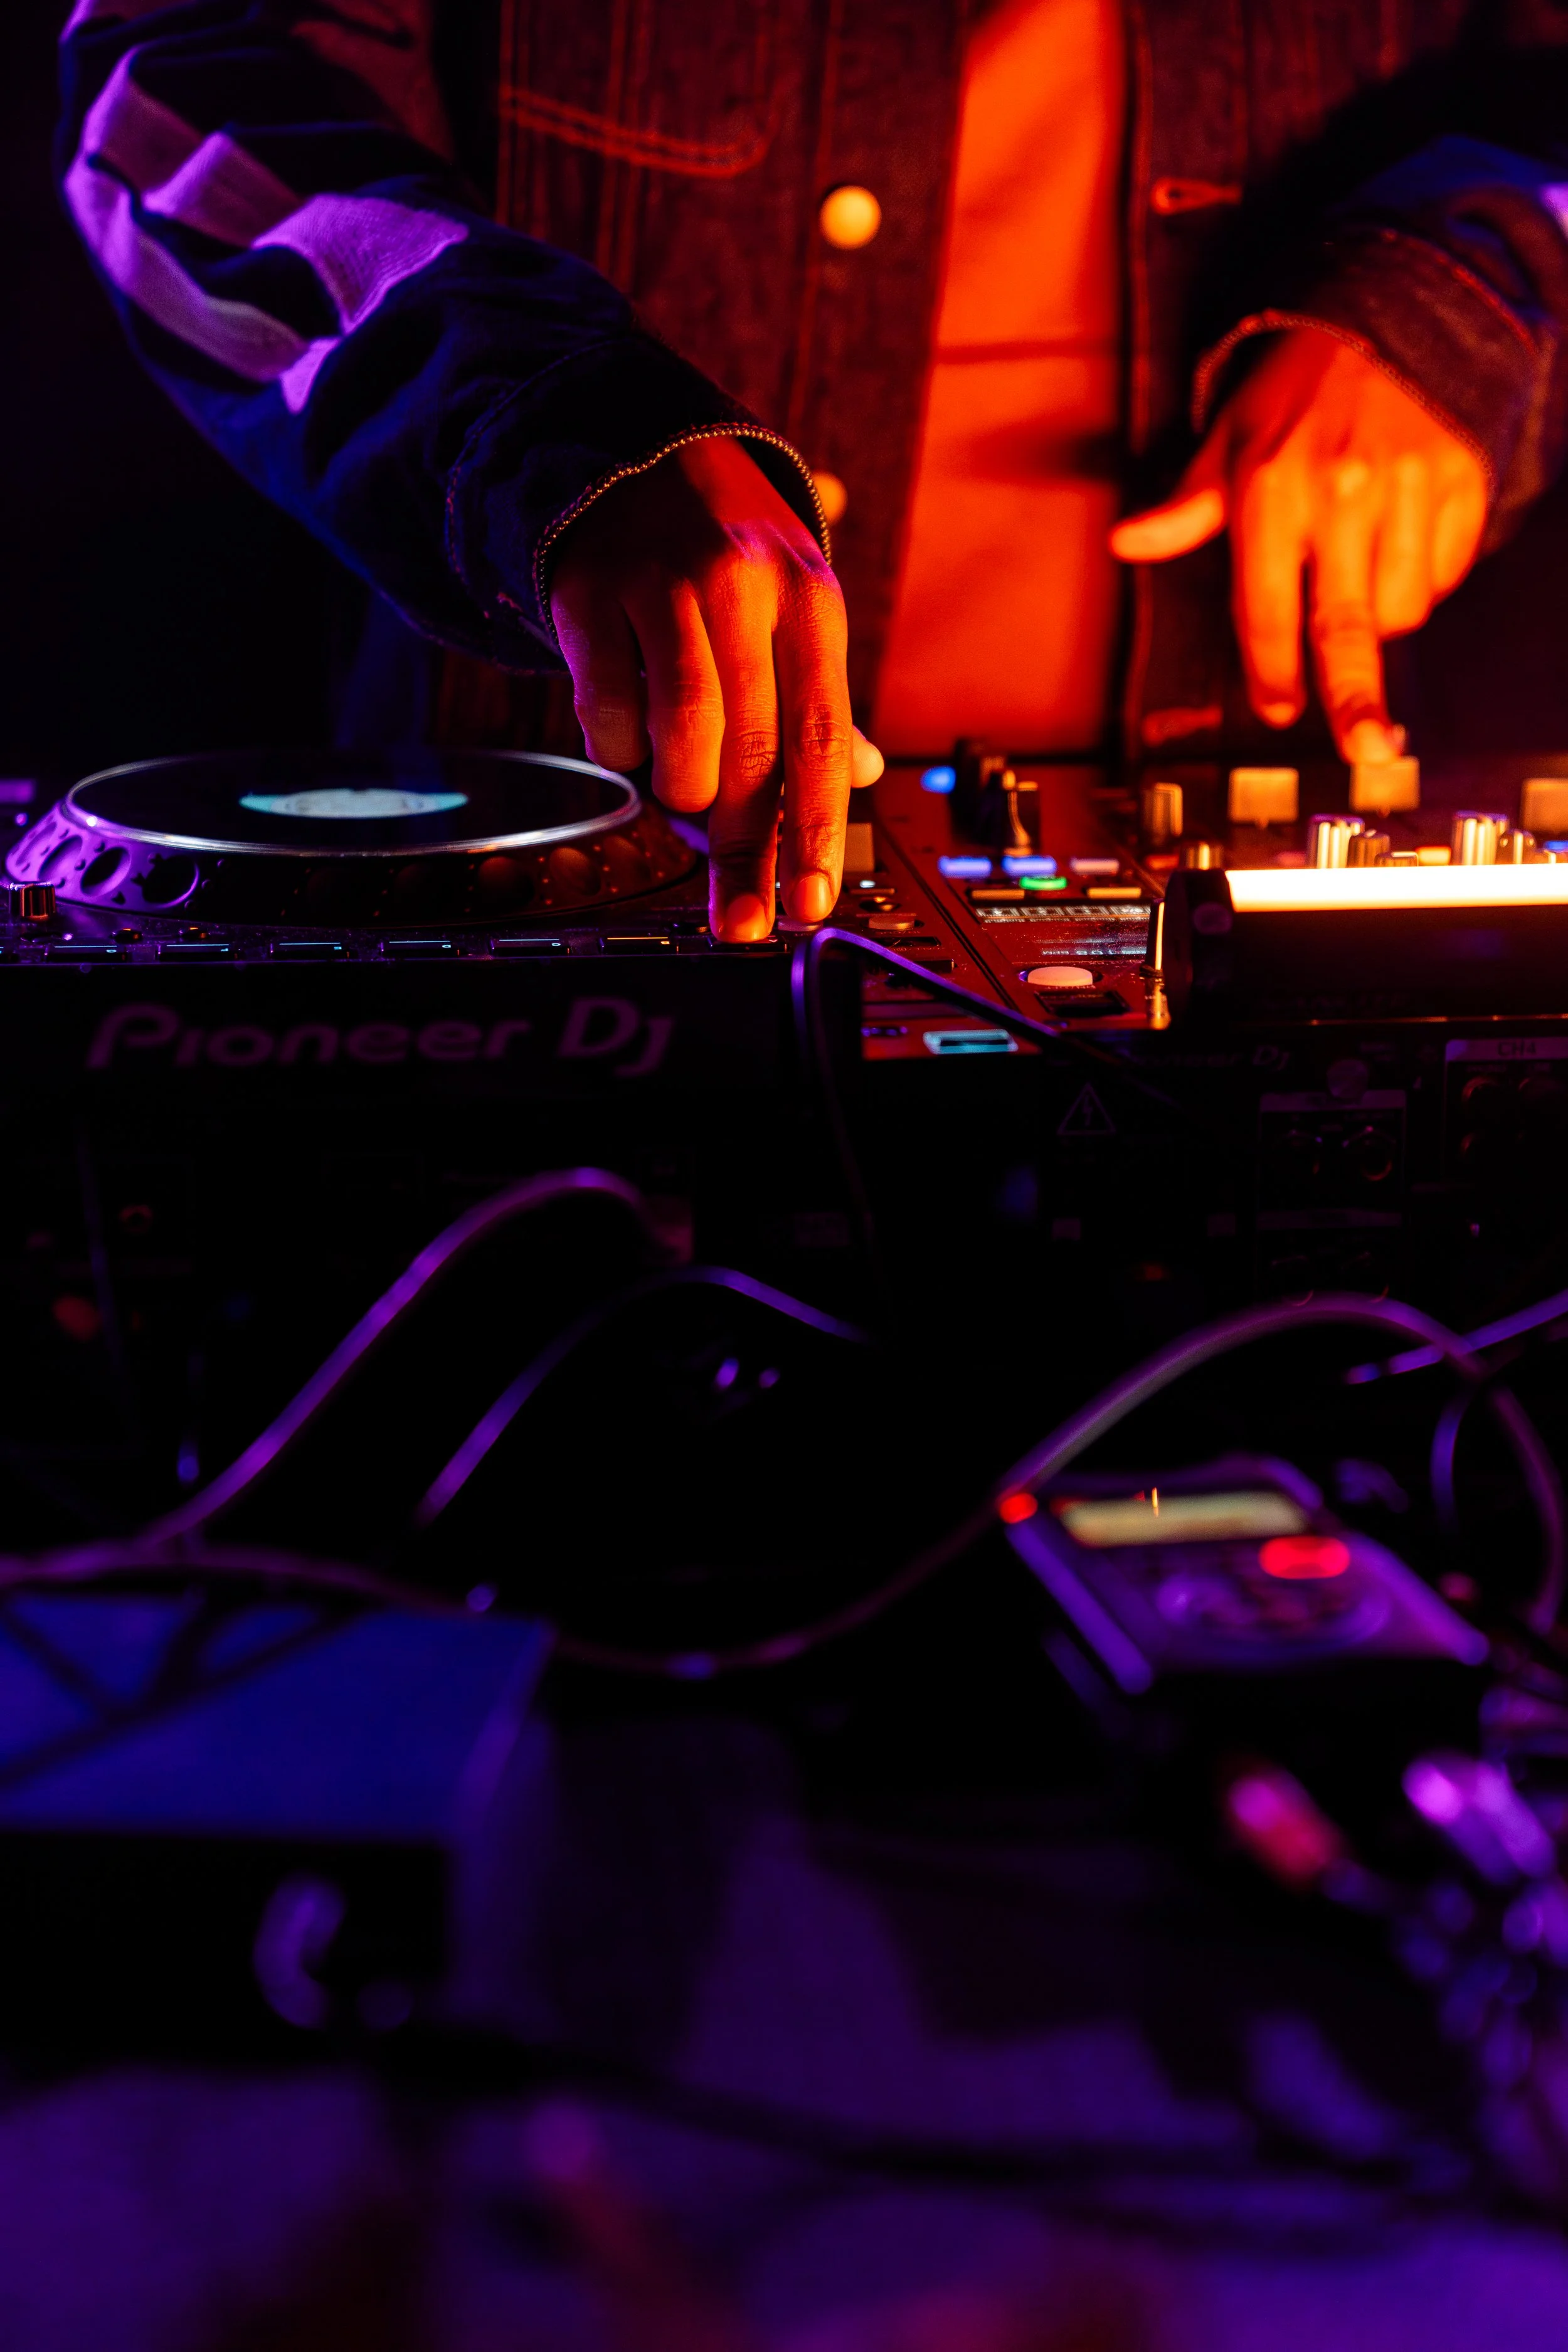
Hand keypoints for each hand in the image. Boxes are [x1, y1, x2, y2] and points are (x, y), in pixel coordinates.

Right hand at [549, 437, 883, 939]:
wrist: (636, 450)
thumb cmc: (727, 550)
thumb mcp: (795, 606)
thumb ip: (820, 697)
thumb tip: (856, 776)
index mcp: (808, 601)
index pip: (821, 738)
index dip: (816, 832)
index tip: (810, 904)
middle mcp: (742, 590)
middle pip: (751, 755)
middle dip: (747, 853)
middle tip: (739, 916)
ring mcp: (662, 588)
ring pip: (680, 741)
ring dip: (683, 789)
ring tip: (686, 781)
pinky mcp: (590, 595)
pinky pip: (607, 715)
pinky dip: (622, 745)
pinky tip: (633, 724)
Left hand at [1110, 326, 1487, 763]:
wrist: (1393, 307)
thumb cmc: (1300, 384)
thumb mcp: (1231, 435)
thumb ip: (1188, 506)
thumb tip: (1129, 541)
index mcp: (1272, 487)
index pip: (1267, 605)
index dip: (1272, 668)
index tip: (1277, 709)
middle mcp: (1340, 493)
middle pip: (1345, 626)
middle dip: (1355, 696)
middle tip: (1367, 749)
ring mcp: (1407, 489)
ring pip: (1400, 607)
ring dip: (1380, 618)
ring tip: (1360, 576)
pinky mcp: (1460, 482)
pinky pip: (1445, 569)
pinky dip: (1425, 577)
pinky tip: (1402, 545)